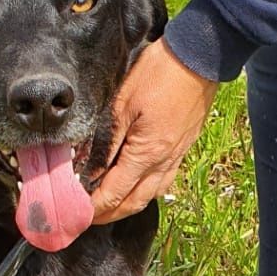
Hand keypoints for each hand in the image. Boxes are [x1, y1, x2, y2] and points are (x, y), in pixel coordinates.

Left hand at [91, 38, 218, 223]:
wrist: (200, 58)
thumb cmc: (160, 73)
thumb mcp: (122, 104)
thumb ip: (106, 141)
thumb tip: (89, 169)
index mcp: (145, 154)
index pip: (114, 194)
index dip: (93, 208)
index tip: (76, 213)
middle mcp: (163, 163)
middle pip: (132, 203)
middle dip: (108, 215)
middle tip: (87, 217)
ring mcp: (175, 157)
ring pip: (149, 196)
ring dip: (127, 206)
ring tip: (108, 205)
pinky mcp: (182, 149)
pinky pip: (162, 182)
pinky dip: (145, 192)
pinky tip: (135, 186)